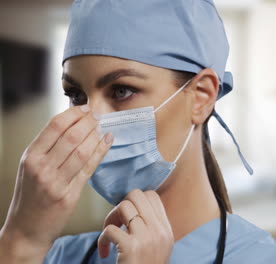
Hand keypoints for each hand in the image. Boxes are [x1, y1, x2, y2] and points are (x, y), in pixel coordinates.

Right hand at [0, 105, 112, 261]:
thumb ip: (48, 147)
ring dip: (96, 135)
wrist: (26, 229)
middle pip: (71, 136)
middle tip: (98, 115)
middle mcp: (41, 167)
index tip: (86, 108)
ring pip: (82, 151)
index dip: (74, 114)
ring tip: (103, 127)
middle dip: (88, 122)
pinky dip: (100, 152)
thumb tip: (71, 122)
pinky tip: (107, 141)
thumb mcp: (30, 167)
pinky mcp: (69, 195)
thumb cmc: (30, 195)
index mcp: (30, 156)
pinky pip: (89, 168)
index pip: (55, 126)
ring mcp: (56, 182)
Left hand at [98, 189, 173, 263]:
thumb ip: (151, 228)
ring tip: (109, 236)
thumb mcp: (158, 247)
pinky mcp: (131, 247)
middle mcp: (159, 230)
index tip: (127, 218)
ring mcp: (146, 238)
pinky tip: (104, 253)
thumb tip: (133, 208)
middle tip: (117, 223)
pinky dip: (101, 240)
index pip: (152, 196)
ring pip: (123, 206)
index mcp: (165, 229)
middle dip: (121, 205)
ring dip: (110, 219)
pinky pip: (110, 229)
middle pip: (137, 195)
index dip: (135, 201)